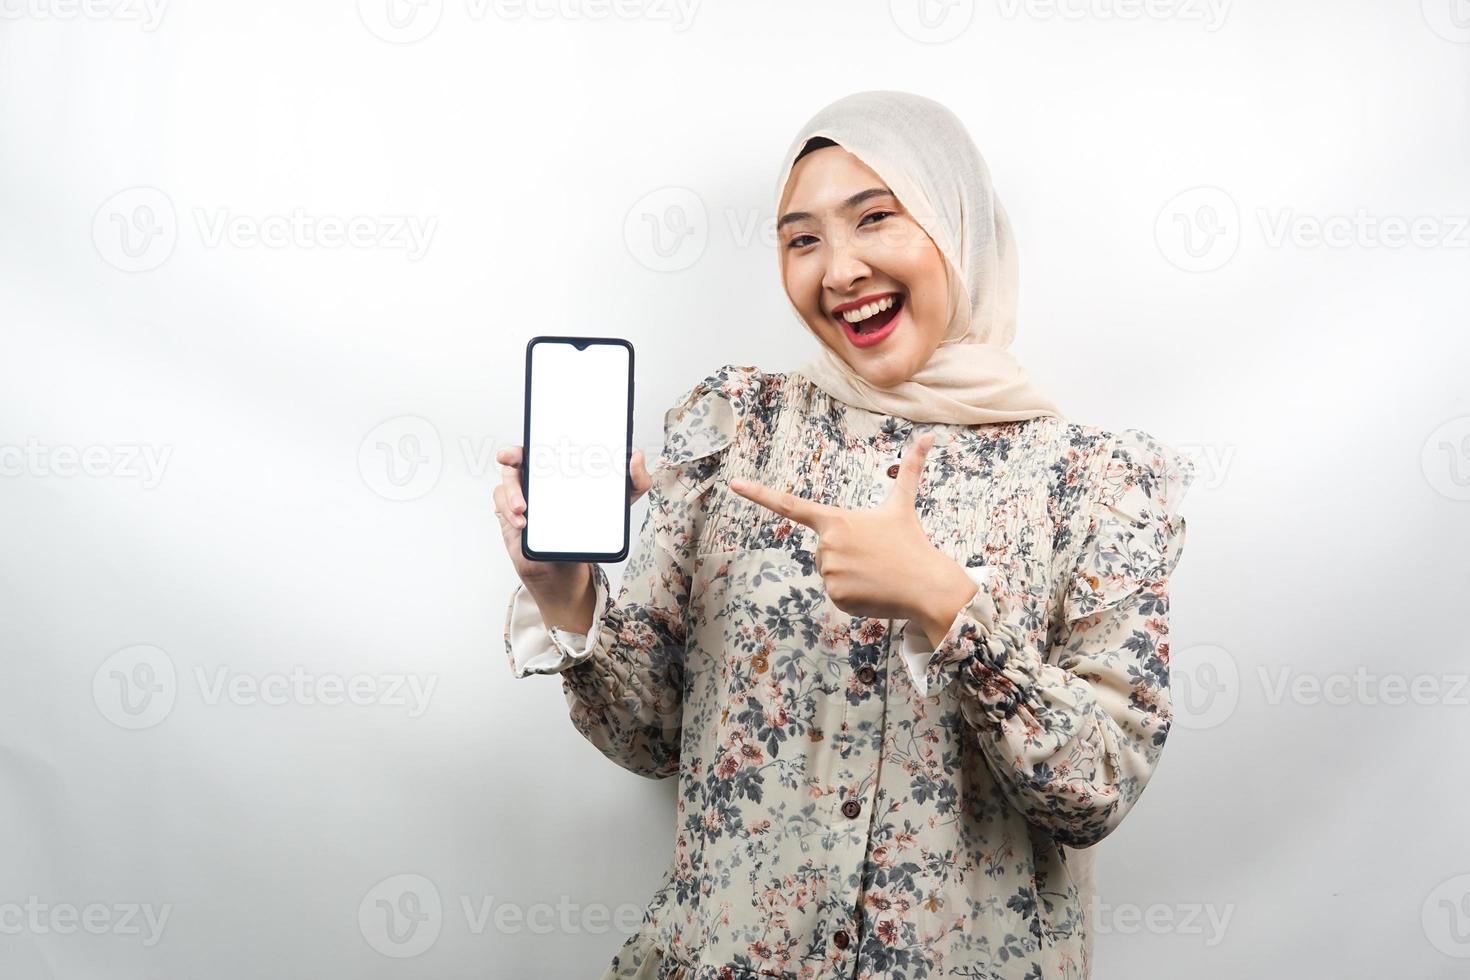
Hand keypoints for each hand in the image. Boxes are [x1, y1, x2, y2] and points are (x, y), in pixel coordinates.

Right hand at [493, 445, 652, 588]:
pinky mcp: (511, 512)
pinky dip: (508, 513)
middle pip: (517, 458)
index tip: (524, 441)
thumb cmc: (592, 521)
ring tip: (522, 510)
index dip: (533, 435)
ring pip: (508, 483)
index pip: (544, 444)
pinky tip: (522, 524)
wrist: (573, 560)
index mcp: (560, 466)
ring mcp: (523, 493)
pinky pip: (502, 506)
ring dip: (511, 493)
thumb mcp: (620, 501)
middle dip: (510, 455)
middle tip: (509, 458)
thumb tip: (637, 455)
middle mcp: (538, 476)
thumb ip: (636, 480)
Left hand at [728, 432, 975, 640]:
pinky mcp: (835, 596)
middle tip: (873, 556)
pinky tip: (872, 590)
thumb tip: (930, 435)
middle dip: (845, 554)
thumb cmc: (912, 543)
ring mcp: (829, 571)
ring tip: (875, 573)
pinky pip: (836, 594)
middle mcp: (827, 544)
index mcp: (836, 519)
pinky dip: (853, 595)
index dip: (759, 494)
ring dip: (850, 575)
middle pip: (822, 549)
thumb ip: (911, 469)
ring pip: (829, 572)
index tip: (735, 484)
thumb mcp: (904, 504)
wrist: (927, 585)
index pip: (790, 504)